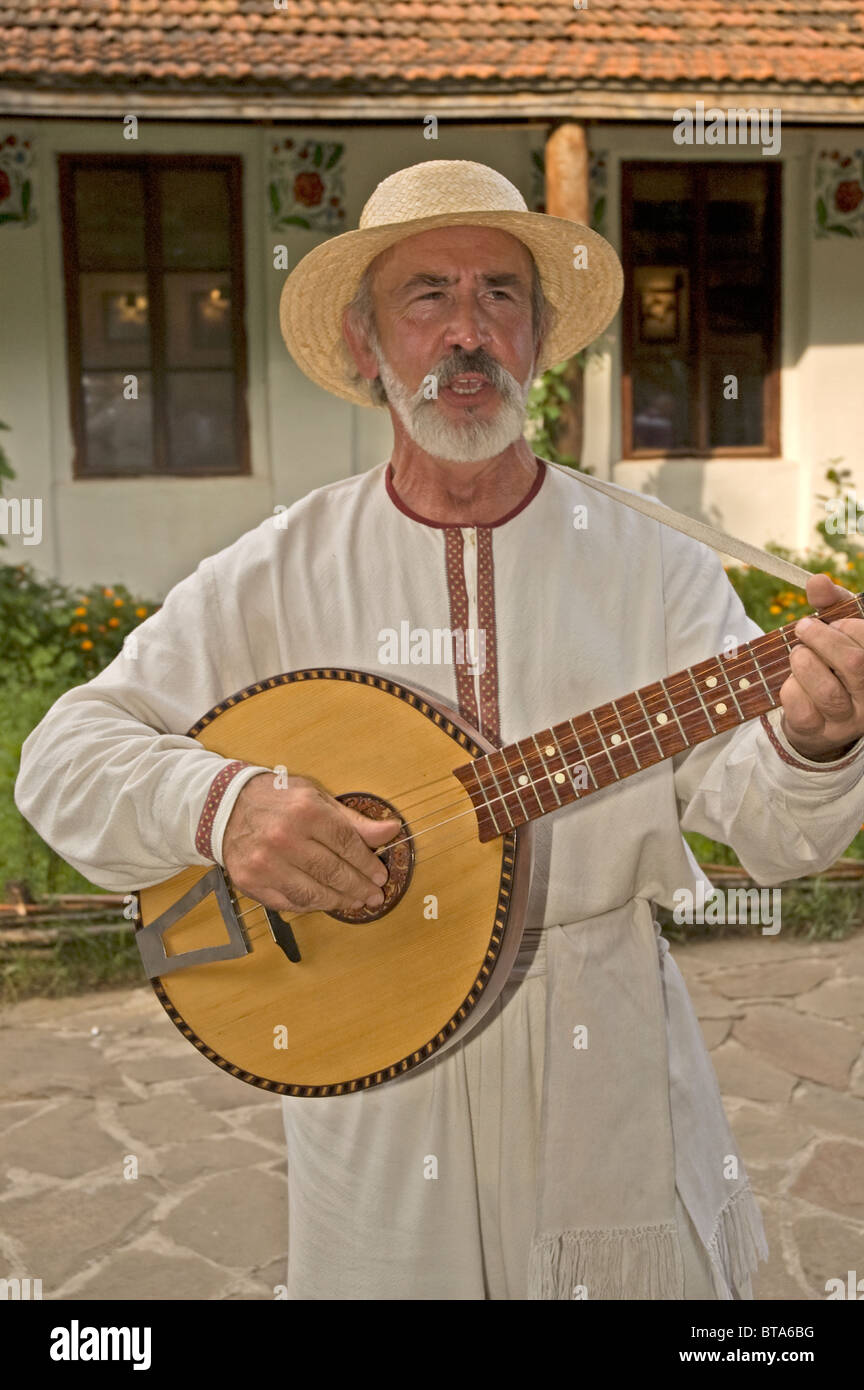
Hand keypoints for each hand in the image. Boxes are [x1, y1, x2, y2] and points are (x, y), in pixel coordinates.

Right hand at [222, 771, 399, 915]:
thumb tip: (391, 831)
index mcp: (305, 812)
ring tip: (355, 902)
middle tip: (374, 895)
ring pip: (313, 893)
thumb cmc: (277, 800)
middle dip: (360, 887)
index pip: (347, 845)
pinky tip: (325, 901)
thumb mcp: (317, 799)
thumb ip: (353, 820)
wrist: (224, 807)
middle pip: (333, 872)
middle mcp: (284, 839)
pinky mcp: (252, 882)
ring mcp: (266, 863)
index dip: (368, 864)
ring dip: (339, 901)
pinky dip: (312, 905)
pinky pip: (290, 902)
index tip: (380, 875)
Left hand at [779, 573, 863, 760]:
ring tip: (798, 655)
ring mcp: (848, 720)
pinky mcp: (818, 732)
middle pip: (854, 663)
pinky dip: (790, 689)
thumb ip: (832, 604)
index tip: (831, 622)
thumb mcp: (838, 630)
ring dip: (804, 663)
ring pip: (827, 690)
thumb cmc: (833, 663)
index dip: (847, 626)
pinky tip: (792, 682)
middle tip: (803, 628)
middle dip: (822, 639)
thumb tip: (818, 581)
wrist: (818, 716)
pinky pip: (801, 708)